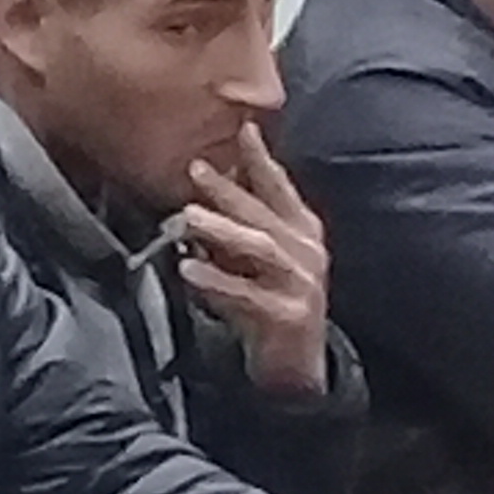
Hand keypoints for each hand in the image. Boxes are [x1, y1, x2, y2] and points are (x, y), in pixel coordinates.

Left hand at [180, 124, 332, 398]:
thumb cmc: (267, 302)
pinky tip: (189, 270)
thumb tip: (197, 190)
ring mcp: (300, 283)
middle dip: (229, 189)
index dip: (260, 157)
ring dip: (223, 229)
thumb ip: (237, 225)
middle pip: (264, 213)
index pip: (279, 186)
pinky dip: (216, 280)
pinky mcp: (287, 315)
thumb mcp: (254, 258)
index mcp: (300, 230)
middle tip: (196, 168)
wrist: (294, 366)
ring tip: (188, 217)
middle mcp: (305, 251)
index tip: (242, 127)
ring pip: (261, 247)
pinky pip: (247, 294)